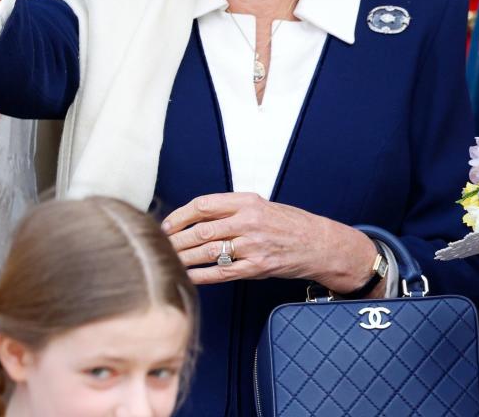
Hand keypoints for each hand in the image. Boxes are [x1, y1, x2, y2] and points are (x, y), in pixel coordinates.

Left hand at [162, 192, 378, 292]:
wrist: (319, 243)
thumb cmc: (285, 223)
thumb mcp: (258, 205)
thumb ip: (228, 209)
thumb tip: (191, 217)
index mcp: (246, 202)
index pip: (203, 205)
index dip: (180, 216)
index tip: (166, 225)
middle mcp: (248, 222)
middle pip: (201, 231)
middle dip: (176, 240)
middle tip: (159, 245)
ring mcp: (253, 246)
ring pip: (208, 252)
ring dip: (183, 257)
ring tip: (167, 260)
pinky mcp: (257, 267)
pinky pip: (222, 272)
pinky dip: (200, 275)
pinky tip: (186, 275)